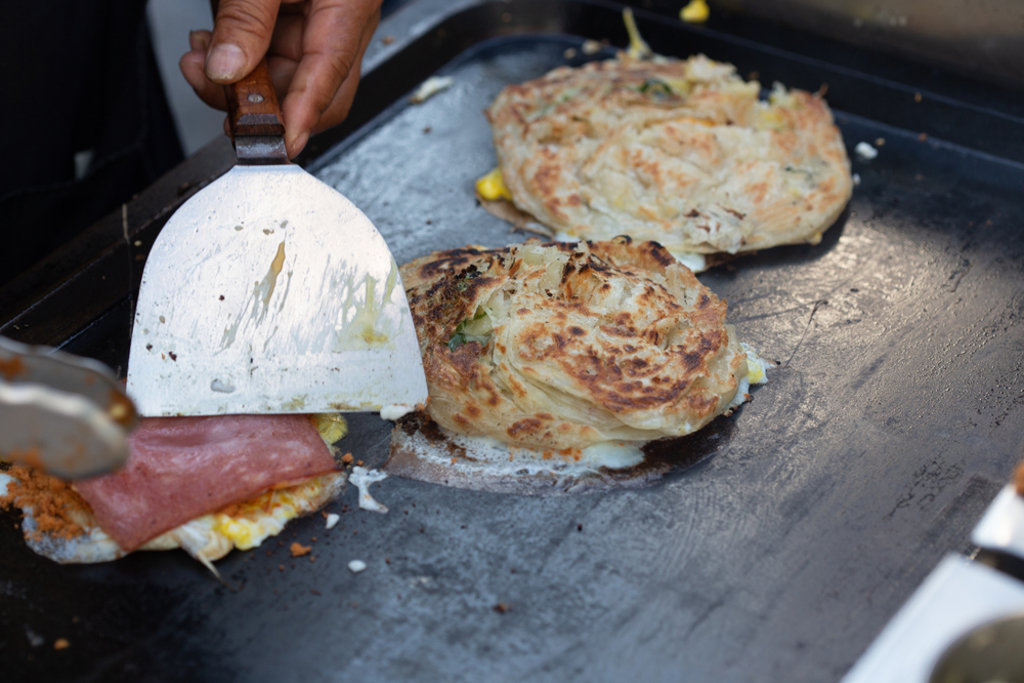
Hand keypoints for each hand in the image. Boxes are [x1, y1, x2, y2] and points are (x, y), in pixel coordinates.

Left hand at [180, 0, 381, 157]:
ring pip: (286, 78)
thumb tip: (228, 70)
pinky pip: (272, 55)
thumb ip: (245, 18)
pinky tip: (210, 50)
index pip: (328, 79)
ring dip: (242, 81)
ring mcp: (320, 23)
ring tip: (198, 62)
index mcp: (348, 9)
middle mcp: (340, 23)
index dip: (301, 117)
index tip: (277, 144)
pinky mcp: (296, 17)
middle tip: (218, 95)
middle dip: (263, 103)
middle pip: (313, 92)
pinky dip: (239, 59)